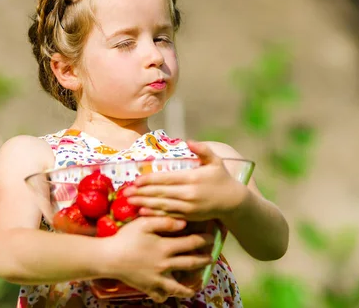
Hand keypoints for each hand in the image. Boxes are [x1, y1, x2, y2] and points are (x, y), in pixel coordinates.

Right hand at [102, 216, 213, 302]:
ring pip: (180, 286)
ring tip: (198, 284)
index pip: (191, 243)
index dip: (203, 239)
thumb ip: (164, 221)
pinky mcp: (148, 287)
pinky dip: (168, 295)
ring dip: (191, 285)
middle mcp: (165, 265)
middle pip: (190, 263)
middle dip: (204, 260)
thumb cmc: (125, 238)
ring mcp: (158, 278)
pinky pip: (162, 295)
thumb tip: (183, 223)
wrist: (108, 258)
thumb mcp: (143, 224)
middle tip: (211, 258)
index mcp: (165, 247)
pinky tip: (171, 294)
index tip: (211, 237)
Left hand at [124, 141, 248, 221]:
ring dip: (144, 203)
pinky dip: (154, 214)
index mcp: (192, 179)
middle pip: (160, 193)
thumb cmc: (222, 178)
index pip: (166, 179)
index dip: (150, 180)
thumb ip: (203, 150)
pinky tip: (142, 213)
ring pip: (162, 205)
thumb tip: (189, 141)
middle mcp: (188, 194)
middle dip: (141, 193)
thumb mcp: (215, 161)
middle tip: (125, 192)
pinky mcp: (188, 216)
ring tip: (129, 201)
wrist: (233, 202)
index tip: (136, 180)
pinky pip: (168, 215)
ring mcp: (188, 207)